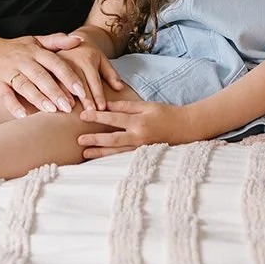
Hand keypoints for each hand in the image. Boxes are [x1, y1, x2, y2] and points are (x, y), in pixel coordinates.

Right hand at [0, 33, 88, 117]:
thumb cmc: (13, 49)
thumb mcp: (35, 41)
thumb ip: (57, 41)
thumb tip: (79, 39)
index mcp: (35, 51)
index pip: (55, 63)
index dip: (68, 76)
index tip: (81, 91)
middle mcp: (23, 60)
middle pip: (41, 76)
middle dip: (56, 91)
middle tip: (69, 106)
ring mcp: (8, 71)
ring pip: (25, 85)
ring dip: (38, 98)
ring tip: (51, 110)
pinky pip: (5, 94)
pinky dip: (13, 105)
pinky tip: (23, 115)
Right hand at [53, 40, 126, 111]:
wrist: (71, 38)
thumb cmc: (89, 53)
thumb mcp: (102, 59)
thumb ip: (111, 74)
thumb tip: (120, 88)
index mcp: (86, 58)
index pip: (93, 79)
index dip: (98, 94)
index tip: (102, 108)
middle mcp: (71, 60)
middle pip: (78, 82)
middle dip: (84, 99)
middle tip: (89, 113)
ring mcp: (56, 63)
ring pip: (60, 82)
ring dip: (65, 97)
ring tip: (69, 110)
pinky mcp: (45, 66)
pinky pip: (47, 81)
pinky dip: (48, 93)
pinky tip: (51, 105)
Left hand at [77, 100, 191, 158]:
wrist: (186, 128)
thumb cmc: (167, 114)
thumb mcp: (147, 105)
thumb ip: (127, 106)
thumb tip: (107, 105)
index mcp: (139, 121)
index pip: (114, 118)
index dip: (98, 116)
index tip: (84, 115)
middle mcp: (139, 136)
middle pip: (112, 139)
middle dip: (95, 139)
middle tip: (79, 139)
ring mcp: (141, 148)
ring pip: (116, 152)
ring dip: (100, 152)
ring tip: (85, 153)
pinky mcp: (143, 155)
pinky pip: (124, 157)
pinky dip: (112, 158)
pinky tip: (101, 159)